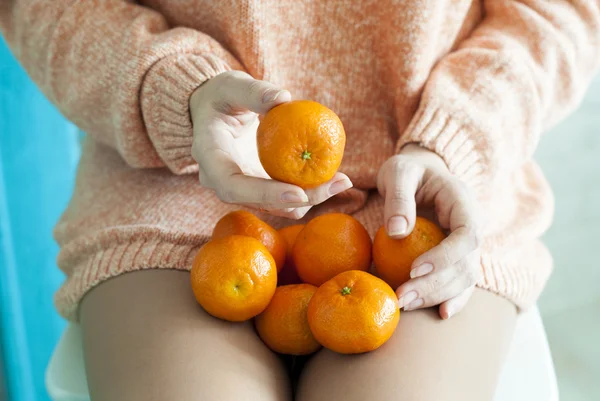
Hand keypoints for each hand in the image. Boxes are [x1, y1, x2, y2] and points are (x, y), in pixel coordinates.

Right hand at [190, 71, 351, 218]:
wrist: (213, 112)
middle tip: (338, 184)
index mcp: (209, 156)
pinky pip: (282, 198)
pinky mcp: (256, 188)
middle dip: (300, 199)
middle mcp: (221, 181)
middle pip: (259, 202)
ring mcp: (240, 188)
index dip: (263, 194)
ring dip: (310, 199)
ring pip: (275, 205)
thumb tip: (284, 97)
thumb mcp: (231, 85)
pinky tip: (333, 179)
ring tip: (343, 181)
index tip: (298, 193)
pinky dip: (307, 192)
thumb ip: (253, 91)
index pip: (232, 186)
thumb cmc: (221, 95)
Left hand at [377, 144, 481, 318]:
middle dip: (435, 285)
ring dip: (436, 296)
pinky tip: (440, 314)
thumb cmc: (407, 170)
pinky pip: (460, 283)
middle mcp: (472, 226)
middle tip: (401, 297)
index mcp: (463, 202)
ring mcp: (467, 245)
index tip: (413, 269)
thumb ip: (398, 197)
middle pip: (466, 264)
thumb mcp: (399, 171)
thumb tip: (396, 231)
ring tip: (404, 304)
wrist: (420, 174)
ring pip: (464, 279)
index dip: (445, 257)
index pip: (467, 235)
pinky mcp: (457, 258)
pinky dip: (452, 299)